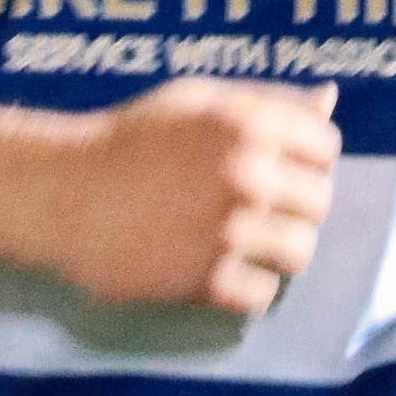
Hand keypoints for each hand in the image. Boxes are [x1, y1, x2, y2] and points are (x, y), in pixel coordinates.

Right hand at [0, 79, 340, 313]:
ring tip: (252, 241)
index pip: (325, 146)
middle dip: (299, 203)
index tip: (286, 166)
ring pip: (300, 251)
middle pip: (319, 201)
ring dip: (282, 248)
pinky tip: (226, 269)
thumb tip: (329, 100)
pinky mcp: (206, 282)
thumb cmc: (134, 138)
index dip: (309, 156)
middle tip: (267, 206)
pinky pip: (263, 295)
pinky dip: (250, 287)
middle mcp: (245, 175)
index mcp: (245, 123)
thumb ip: (267, 101)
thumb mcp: (198, 101)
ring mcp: (228, 232)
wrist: (66, 193)